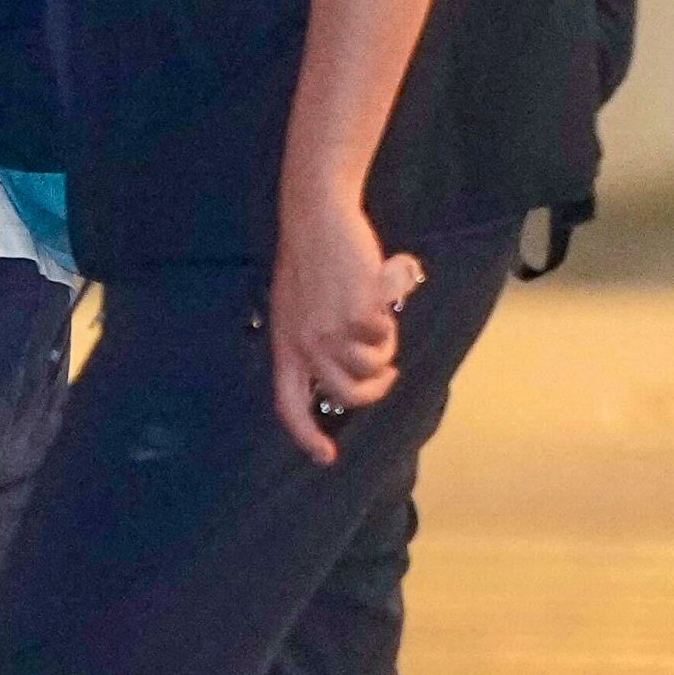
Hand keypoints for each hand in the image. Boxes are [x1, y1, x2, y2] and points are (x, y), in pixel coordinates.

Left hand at [269, 201, 428, 461]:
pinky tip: (377, 293)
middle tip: (387, 373)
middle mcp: (305, 344)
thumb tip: (343, 375)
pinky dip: (388, 317)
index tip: (325, 455)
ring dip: (385, 348)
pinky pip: (385, 334)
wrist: (316, 219)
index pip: (288, 404)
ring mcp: (331, 331)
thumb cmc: (310, 261)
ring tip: (378, 319)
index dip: (305, 436)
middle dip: (376, 390)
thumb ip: (311, 341)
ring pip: (373, 365)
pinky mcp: (357, 314)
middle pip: (348, 395)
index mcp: (285, 345)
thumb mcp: (296, 308)